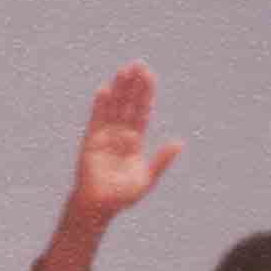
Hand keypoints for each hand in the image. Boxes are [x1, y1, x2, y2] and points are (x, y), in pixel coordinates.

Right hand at [70, 62, 183, 221]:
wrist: (100, 207)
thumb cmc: (122, 196)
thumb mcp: (147, 178)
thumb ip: (161, 160)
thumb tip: (179, 143)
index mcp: (135, 142)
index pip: (142, 112)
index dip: (146, 95)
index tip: (150, 76)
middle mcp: (120, 134)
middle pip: (128, 104)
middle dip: (133, 85)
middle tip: (139, 64)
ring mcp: (105, 135)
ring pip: (113, 107)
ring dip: (118, 89)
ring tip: (124, 70)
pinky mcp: (91, 140)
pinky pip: (96, 119)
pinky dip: (100, 105)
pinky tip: (105, 89)